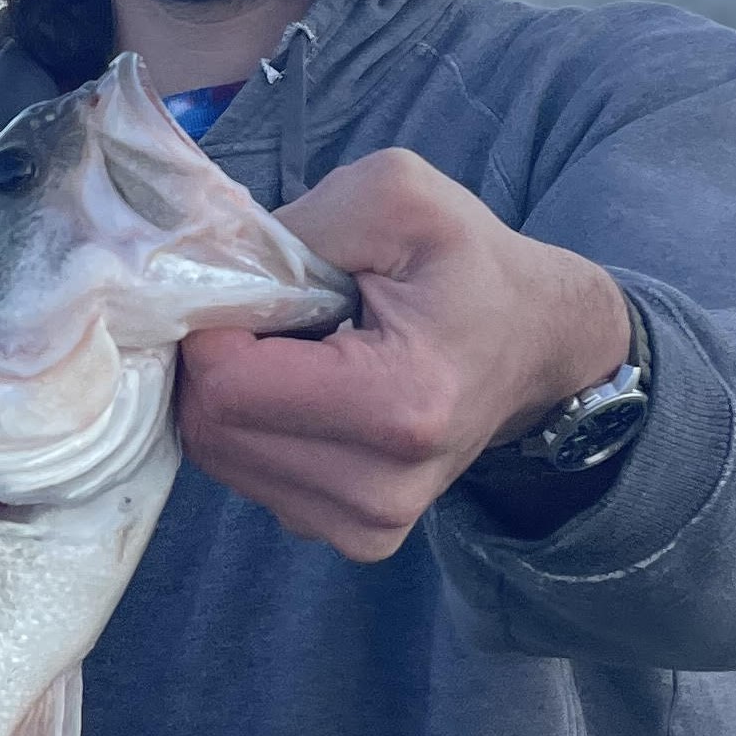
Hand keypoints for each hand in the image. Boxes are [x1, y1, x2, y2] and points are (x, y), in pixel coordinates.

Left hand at [178, 148, 630, 561]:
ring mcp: (368, 526)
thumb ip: (297, 224)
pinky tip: (307, 394)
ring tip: (299, 353)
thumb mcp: (398, 197)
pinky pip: (250, 479)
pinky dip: (256, 430)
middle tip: (273, 316)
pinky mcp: (356, 539)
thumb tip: (201, 265)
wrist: (534, 341)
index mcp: (403, 404)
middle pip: (212, 430)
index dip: (213, 325)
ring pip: (220, 458)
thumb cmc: (466, 264)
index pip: (227, 385)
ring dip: (234, 395)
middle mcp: (383, 489)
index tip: (254, 288)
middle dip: (216, 360)